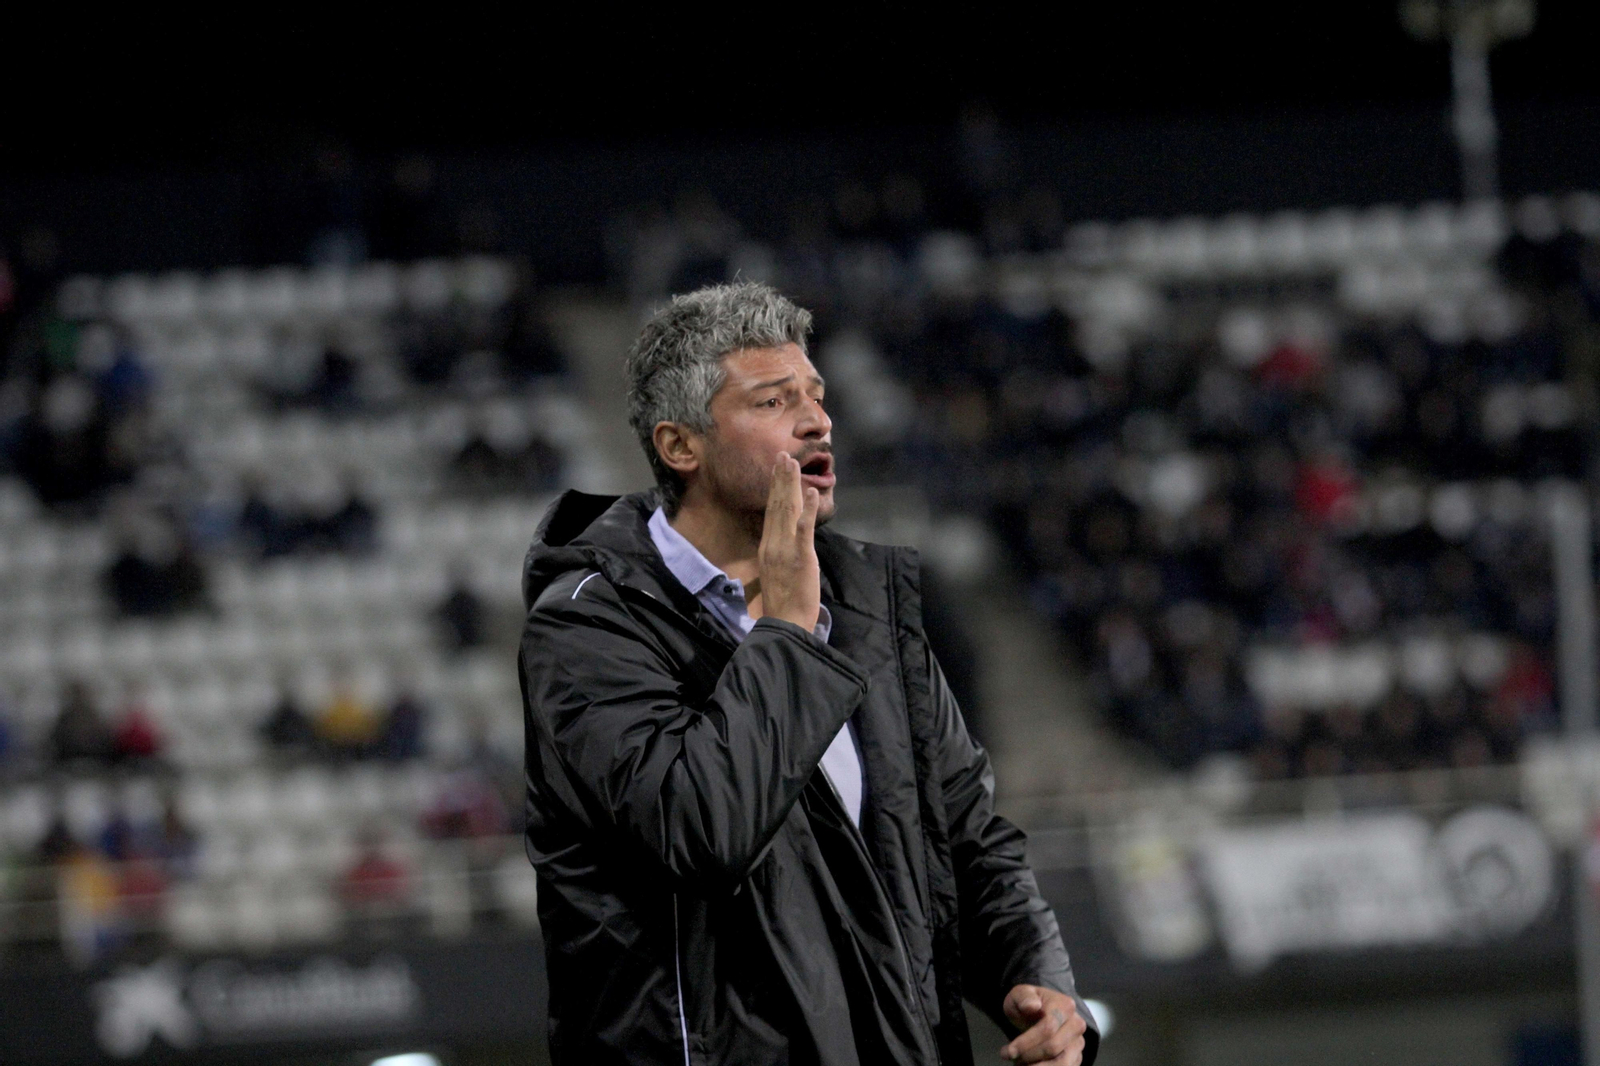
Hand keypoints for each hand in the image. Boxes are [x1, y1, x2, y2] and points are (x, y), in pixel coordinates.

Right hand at [756, 453, 820, 630]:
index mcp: (768, 547)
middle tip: (783, 455)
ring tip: (793, 463)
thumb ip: (779, 553)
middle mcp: (773, 544)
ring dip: (790, 485)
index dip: (774, 489)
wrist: (785, 623)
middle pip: (777, 505)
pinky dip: (808, 509)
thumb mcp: (776, 572)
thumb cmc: (783, 602)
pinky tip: (811, 492)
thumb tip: (783, 540)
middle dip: (780, 479)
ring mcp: (786, 549)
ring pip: (787, 510)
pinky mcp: (801, 557)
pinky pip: (804, 529)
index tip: (777, 469)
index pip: (771, 512)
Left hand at [999, 985, 1086, 1064]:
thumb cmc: (1027, 1003)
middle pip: (1053, 1047)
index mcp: (1065, 1005)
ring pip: (1062, 1063)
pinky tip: (1030, 1065)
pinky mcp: (1077, 1056)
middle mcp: (1076, 1024)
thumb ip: (1024, 997)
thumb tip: (1032, 1006)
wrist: (1037, 1012)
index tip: (1009, 1051)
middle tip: (1010, 1056)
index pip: (1048, 1028)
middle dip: (1029, 1055)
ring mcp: (1078, 1042)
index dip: (1026, 1042)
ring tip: (1020, 1063)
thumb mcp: (1020, 994)